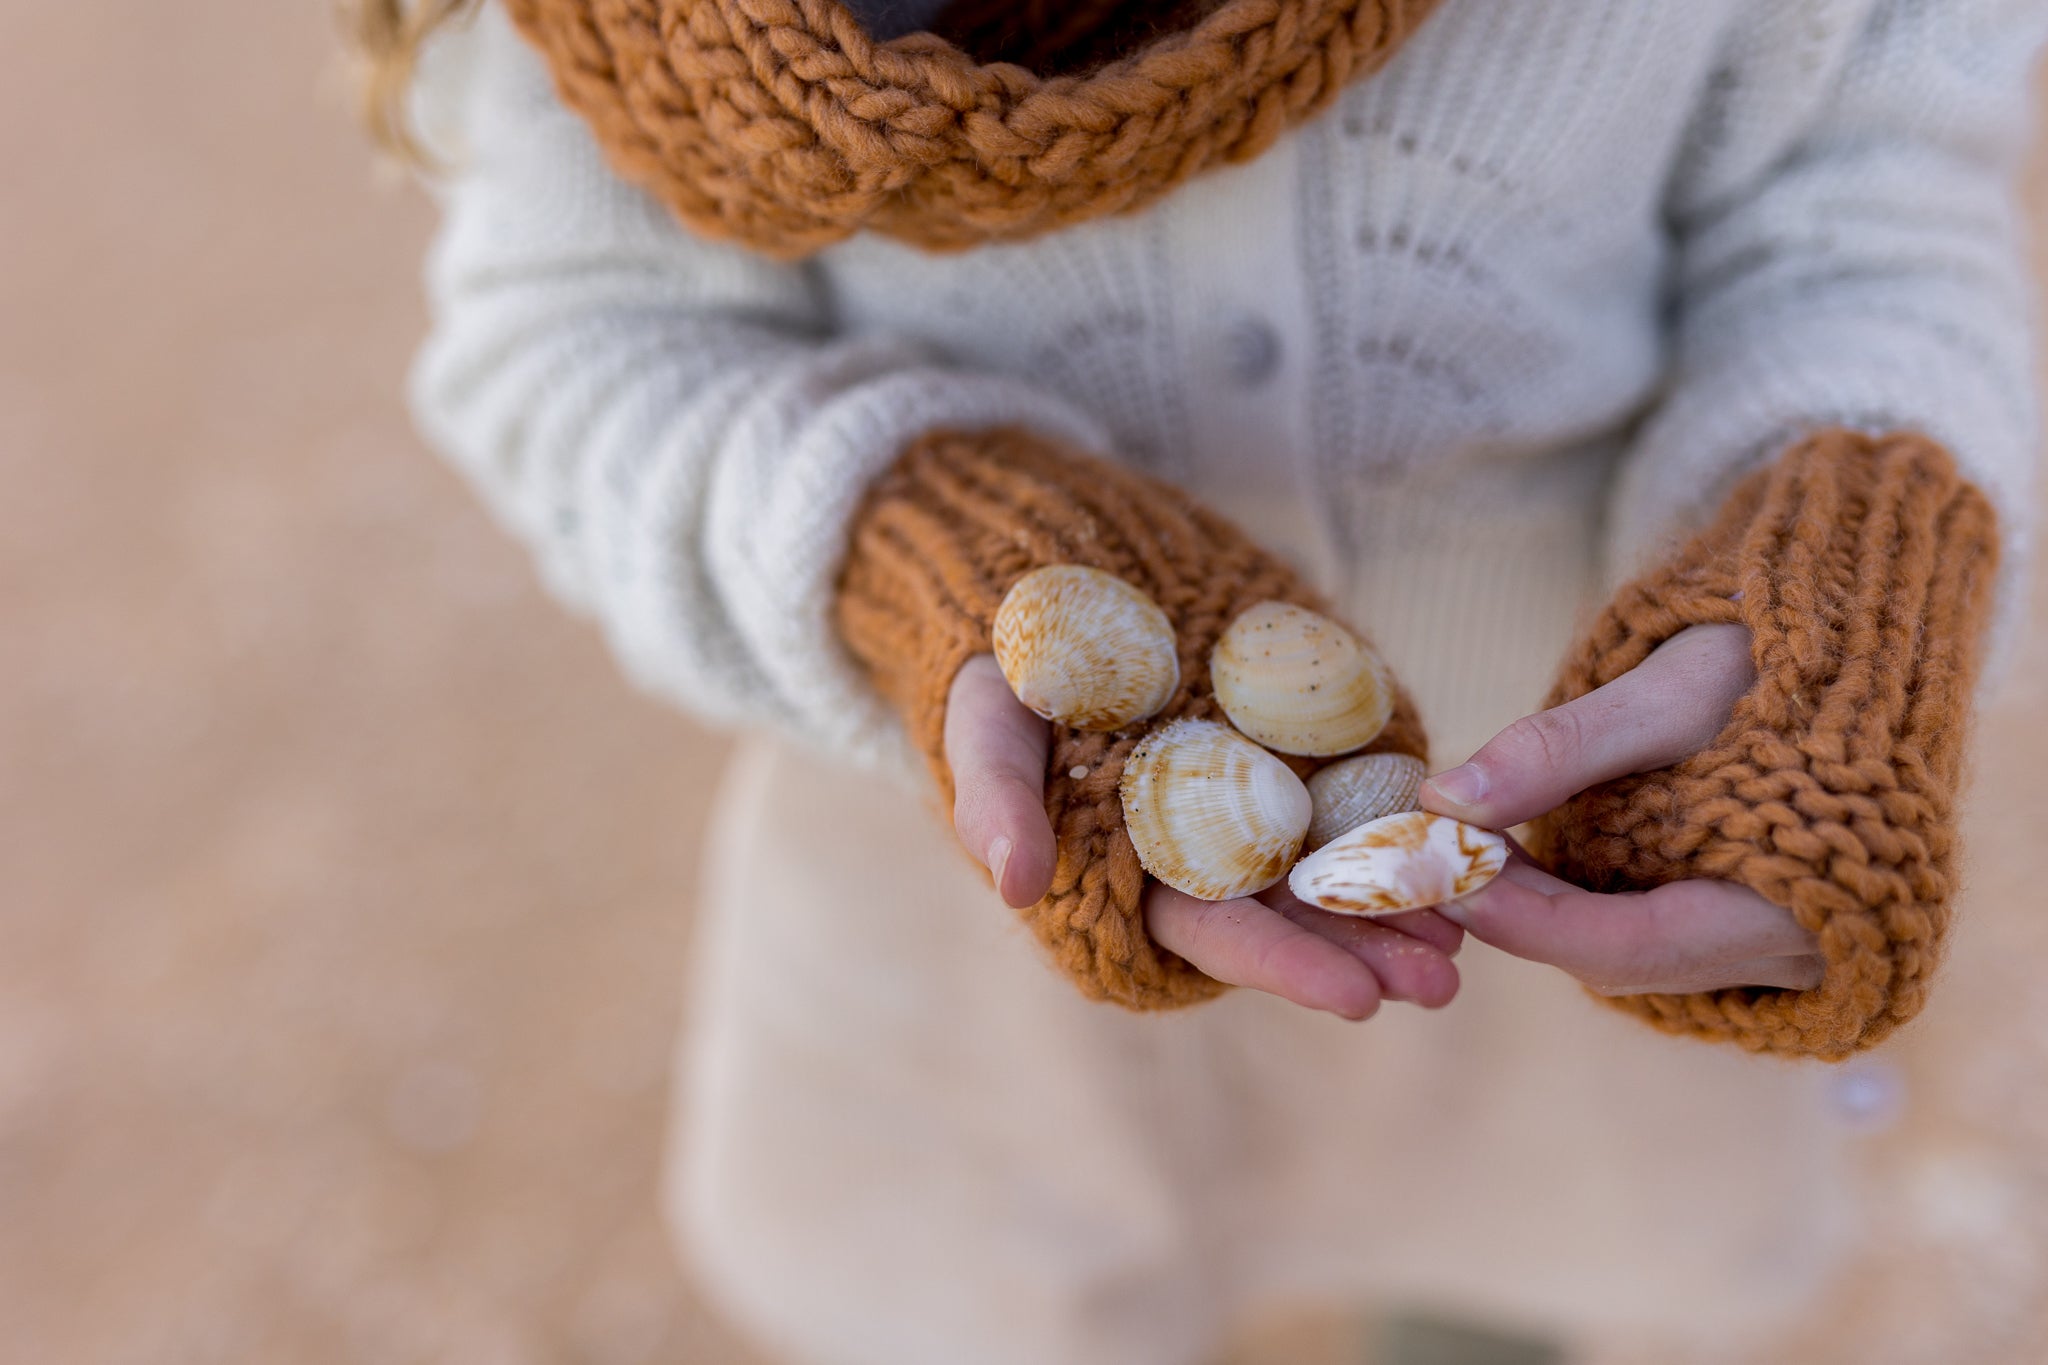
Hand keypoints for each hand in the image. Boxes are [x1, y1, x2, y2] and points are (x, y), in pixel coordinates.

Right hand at [946, 655, 1462, 1018]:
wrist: (1052, 561)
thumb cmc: (1004, 657)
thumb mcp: (984, 718)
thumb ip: (996, 798)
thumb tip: (1013, 886)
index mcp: (1132, 867)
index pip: (1212, 930)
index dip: (1281, 964)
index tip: (1356, 998)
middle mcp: (1204, 842)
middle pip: (1295, 911)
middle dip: (1367, 949)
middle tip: (1443, 984)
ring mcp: (1257, 786)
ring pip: (1340, 856)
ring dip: (1404, 897)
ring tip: (1474, 931)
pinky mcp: (1296, 732)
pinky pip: (1363, 776)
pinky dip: (1411, 810)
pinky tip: (1467, 836)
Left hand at [1420, 624, 1821, 994]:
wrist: (1859, 640)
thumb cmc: (1779, 655)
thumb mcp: (1669, 690)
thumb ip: (1559, 750)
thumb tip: (1445, 800)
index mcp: (1800, 901)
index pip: (1630, 946)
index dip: (1525, 920)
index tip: (1446, 875)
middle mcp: (1794, 948)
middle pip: (1624, 960)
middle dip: (1523, 915)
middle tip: (1442, 856)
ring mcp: (1777, 945)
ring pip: (1633, 952)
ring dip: (1547, 909)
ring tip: (1478, 846)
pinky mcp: (1752, 921)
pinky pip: (1656, 932)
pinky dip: (1587, 900)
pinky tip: (1535, 856)